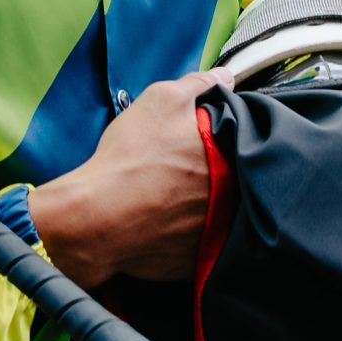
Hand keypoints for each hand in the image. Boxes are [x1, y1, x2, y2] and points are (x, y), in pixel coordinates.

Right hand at [29, 69, 234, 288]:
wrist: (96, 218)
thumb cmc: (129, 159)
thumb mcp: (162, 100)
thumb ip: (200, 83)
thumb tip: (226, 77)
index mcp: (231, 160)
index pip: (245, 145)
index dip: (222, 141)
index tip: (202, 143)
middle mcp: (232, 200)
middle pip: (234, 180)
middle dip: (214, 173)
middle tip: (181, 169)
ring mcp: (216, 234)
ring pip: (217, 213)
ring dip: (201, 205)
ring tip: (168, 196)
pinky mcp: (196, 262)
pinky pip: (197, 244)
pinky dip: (184, 234)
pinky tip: (162, 222)